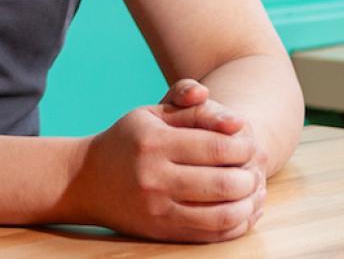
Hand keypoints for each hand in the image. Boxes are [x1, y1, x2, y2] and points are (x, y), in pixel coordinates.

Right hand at [69, 81, 266, 242]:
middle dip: (251, 177)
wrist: (87, 180)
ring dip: (249, 204)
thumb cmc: (129, 140)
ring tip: (255, 191)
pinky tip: (244, 210)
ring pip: (222, 215)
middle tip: (256, 170)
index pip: (217, 147)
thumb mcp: (154, 114)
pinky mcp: (161, 231)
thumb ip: (194, 108)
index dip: (244, 147)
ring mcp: (158, 209)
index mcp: (155, 143)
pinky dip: (236, 225)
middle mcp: (155, 178)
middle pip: (224, 183)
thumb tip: (236, 122)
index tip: (250, 144)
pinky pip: (211, 235)